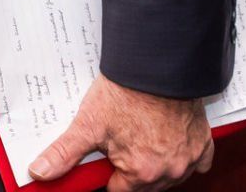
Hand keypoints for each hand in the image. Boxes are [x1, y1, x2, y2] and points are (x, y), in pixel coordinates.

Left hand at [28, 74, 212, 191]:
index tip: (105, 156)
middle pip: (144, 186)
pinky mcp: (203, 143)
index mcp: (141, 173)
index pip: (118, 191)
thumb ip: (65, 153)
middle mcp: (169, 171)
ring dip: (156, 165)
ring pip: (169, 176)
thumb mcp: (88, 123)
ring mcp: (189, 158)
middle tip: (121, 141)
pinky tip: (169, 140)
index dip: (108, 174)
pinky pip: (197, 162)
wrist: (157, 65)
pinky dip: (184, 155)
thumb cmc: (125, 93)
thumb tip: (41, 171)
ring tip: (141, 136)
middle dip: (131, 169)